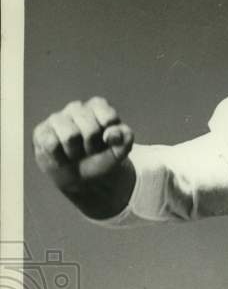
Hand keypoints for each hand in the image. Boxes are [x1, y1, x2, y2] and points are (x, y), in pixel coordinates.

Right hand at [32, 98, 134, 215]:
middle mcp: (77, 108)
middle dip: (93, 148)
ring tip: (75, 154)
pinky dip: (61, 158)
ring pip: (70, 136)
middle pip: (90, 130)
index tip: (107, 143)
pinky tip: (62, 157)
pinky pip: (52, 144)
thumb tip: (112, 134)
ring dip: (76, 153)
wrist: (82, 180)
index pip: (108, 118)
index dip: (110, 138)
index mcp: (98, 107)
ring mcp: (58, 118)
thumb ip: (125, 139)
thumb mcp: (120, 152)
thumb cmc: (102, 160)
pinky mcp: (42, 132)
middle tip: (90, 152)